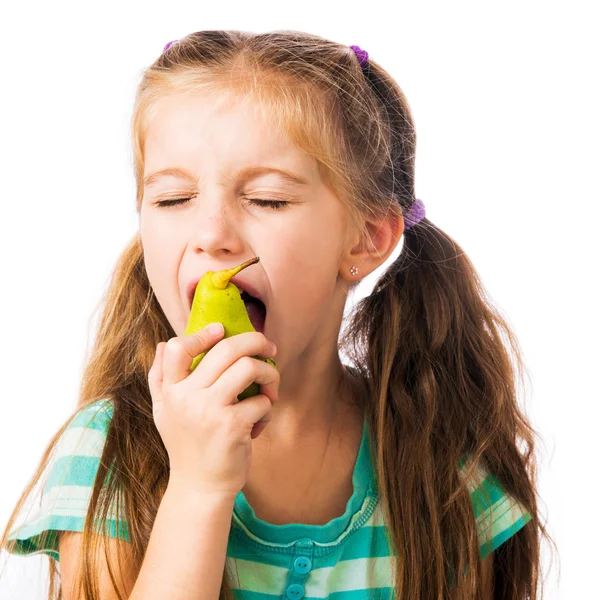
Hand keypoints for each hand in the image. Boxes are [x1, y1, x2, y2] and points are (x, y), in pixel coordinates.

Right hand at [147, 324, 278, 498]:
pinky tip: (260, 420)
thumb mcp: (164, 412)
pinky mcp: (233, 426)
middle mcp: (187, 397)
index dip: (203, 333)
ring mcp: (210, 411)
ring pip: (249, 367)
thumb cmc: (186, 446)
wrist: (200, 488)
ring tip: (270, 387)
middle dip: (256, 341)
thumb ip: (160, 378)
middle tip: (269, 349)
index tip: (222, 330)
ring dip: (269, 373)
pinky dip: (269, 406)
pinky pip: (262, 400)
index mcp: (171, 391)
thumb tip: (164, 343)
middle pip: (226, 349)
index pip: (179, 347)